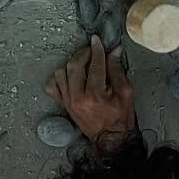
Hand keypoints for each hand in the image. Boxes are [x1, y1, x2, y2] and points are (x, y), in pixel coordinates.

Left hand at [45, 36, 136, 150]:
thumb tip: (114, 52)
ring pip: (61, 73)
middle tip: (91, 49)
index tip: (97, 40)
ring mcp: (68, 101)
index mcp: (96, 94)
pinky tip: (68, 74)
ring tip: (82, 61)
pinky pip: (52, 86)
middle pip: (75, 65)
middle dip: (83, 53)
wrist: (110, 138)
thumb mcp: (126, 93)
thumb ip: (118, 70)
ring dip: (71, 63)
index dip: (97, 50)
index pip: (95, 64)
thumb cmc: (120, 118)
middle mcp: (78, 97)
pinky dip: (58, 77)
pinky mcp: (64, 105)